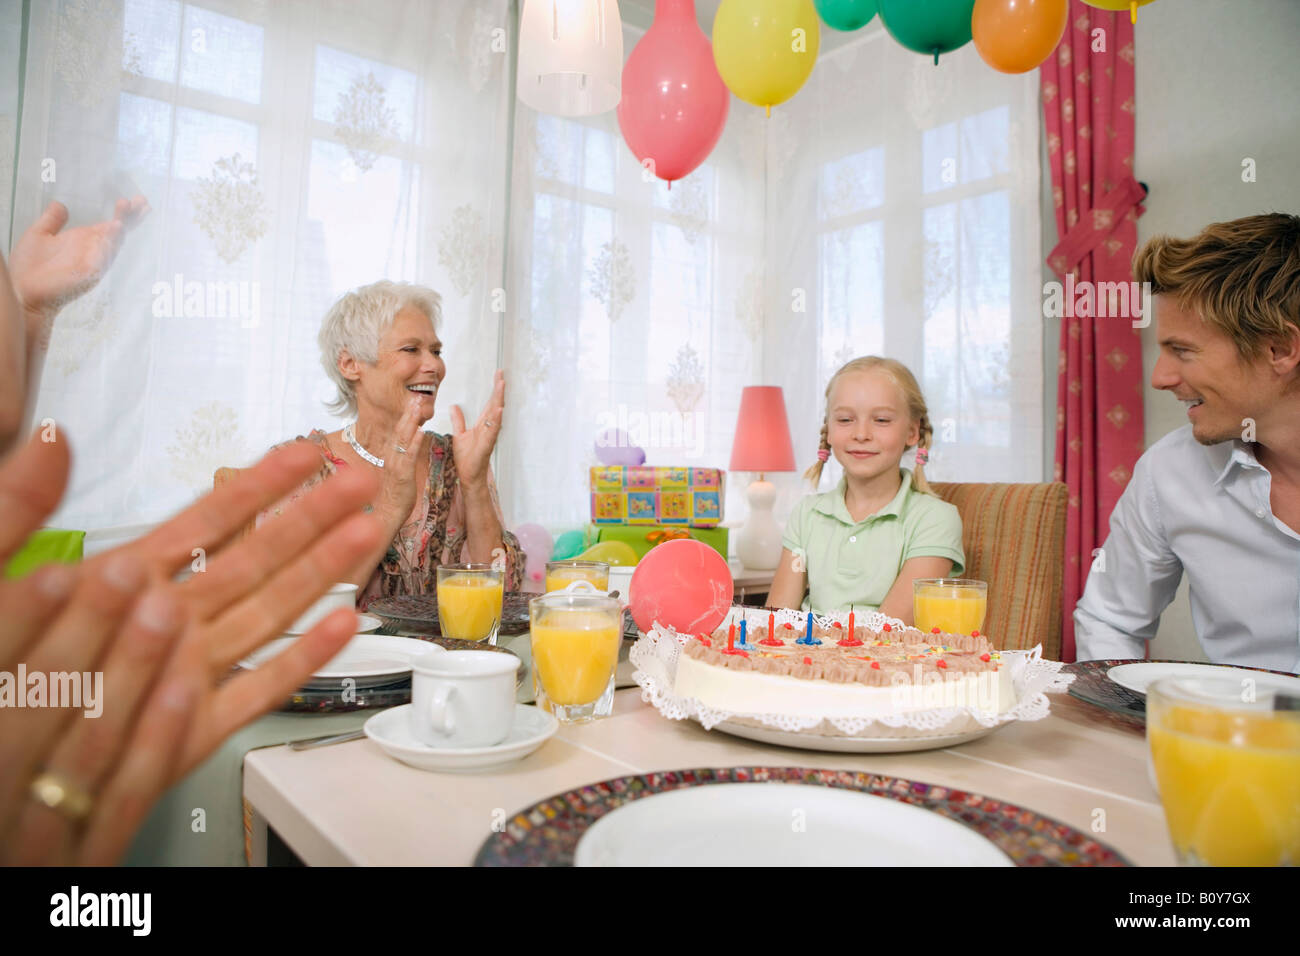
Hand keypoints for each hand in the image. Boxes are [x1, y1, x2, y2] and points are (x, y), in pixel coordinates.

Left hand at [0, 433, 383, 863]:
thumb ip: (19, 507)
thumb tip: (56, 440)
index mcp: (128, 577)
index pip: (210, 518)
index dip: (261, 482)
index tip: (306, 452)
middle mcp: (172, 618)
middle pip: (258, 556)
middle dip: (314, 514)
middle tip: (362, 480)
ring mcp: (189, 671)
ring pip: (271, 610)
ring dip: (322, 570)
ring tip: (368, 532)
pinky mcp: (194, 728)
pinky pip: (259, 689)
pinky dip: (304, 660)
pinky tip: (343, 627)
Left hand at [8, 198, 148, 322]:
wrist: (21, 290)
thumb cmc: (29, 267)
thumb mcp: (39, 235)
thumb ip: (52, 220)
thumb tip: (60, 204)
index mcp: (84, 240)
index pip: (110, 225)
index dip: (123, 213)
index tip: (132, 200)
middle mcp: (93, 250)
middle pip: (119, 233)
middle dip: (131, 217)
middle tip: (141, 201)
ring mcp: (93, 262)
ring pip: (114, 243)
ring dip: (121, 227)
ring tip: (127, 209)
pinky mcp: (88, 272)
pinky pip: (104, 256)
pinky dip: (111, 243)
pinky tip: (115, 228)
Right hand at [377, 394, 427, 513]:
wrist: (389, 512)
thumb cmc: (396, 494)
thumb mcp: (397, 470)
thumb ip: (400, 456)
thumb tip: (406, 445)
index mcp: (390, 455)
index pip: (397, 431)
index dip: (405, 416)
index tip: (412, 402)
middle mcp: (390, 456)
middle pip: (399, 430)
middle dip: (408, 413)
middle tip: (416, 398)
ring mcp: (395, 464)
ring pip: (402, 439)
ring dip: (411, 422)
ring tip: (418, 408)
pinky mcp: (402, 474)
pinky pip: (409, 455)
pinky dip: (415, 442)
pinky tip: (422, 431)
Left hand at [450, 369, 504, 487]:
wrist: (468, 475)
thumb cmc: (467, 458)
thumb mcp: (459, 435)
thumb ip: (458, 420)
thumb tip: (454, 406)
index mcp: (483, 424)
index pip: (490, 402)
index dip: (494, 389)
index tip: (498, 375)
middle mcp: (488, 427)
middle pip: (495, 404)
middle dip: (499, 389)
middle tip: (502, 374)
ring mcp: (489, 435)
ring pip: (496, 414)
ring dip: (499, 400)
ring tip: (501, 386)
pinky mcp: (487, 444)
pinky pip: (493, 430)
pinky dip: (496, 420)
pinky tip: (499, 410)